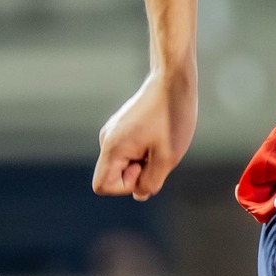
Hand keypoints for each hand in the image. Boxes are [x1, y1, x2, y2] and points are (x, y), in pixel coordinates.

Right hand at [93, 65, 197, 201]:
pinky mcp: (124, 127)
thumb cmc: (172, 118)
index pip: (102, 186)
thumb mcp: (167, 158)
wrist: (173, 81)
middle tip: (158, 153)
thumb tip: (139, 195)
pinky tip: (160, 136)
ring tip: (161, 142)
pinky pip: (130, 152)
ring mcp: (114, 132)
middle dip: (138, 173)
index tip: (144, 166)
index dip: (125, 187)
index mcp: (112, 147)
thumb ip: (150, 182)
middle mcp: (107, 140)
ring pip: (125, 164)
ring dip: (144, 162)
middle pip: (115, 176)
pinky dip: (145, 152)